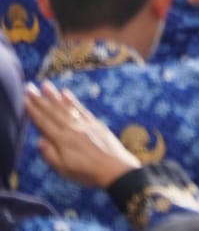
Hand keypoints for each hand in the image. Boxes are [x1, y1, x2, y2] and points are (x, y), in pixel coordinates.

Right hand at [25, 82, 139, 188]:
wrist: (115, 168)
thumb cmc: (86, 173)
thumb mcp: (63, 169)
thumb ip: (49, 154)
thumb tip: (39, 140)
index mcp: (62, 140)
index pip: (43, 122)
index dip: (33, 111)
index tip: (25, 99)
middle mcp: (72, 128)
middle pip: (53, 112)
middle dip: (40, 99)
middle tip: (29, 87)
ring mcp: (85, 124)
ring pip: (66, 107)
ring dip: (54, 96)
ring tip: (45, 85)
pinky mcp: (95, 123)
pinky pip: (81, 109)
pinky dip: (72, 101)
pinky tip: (66, 93)